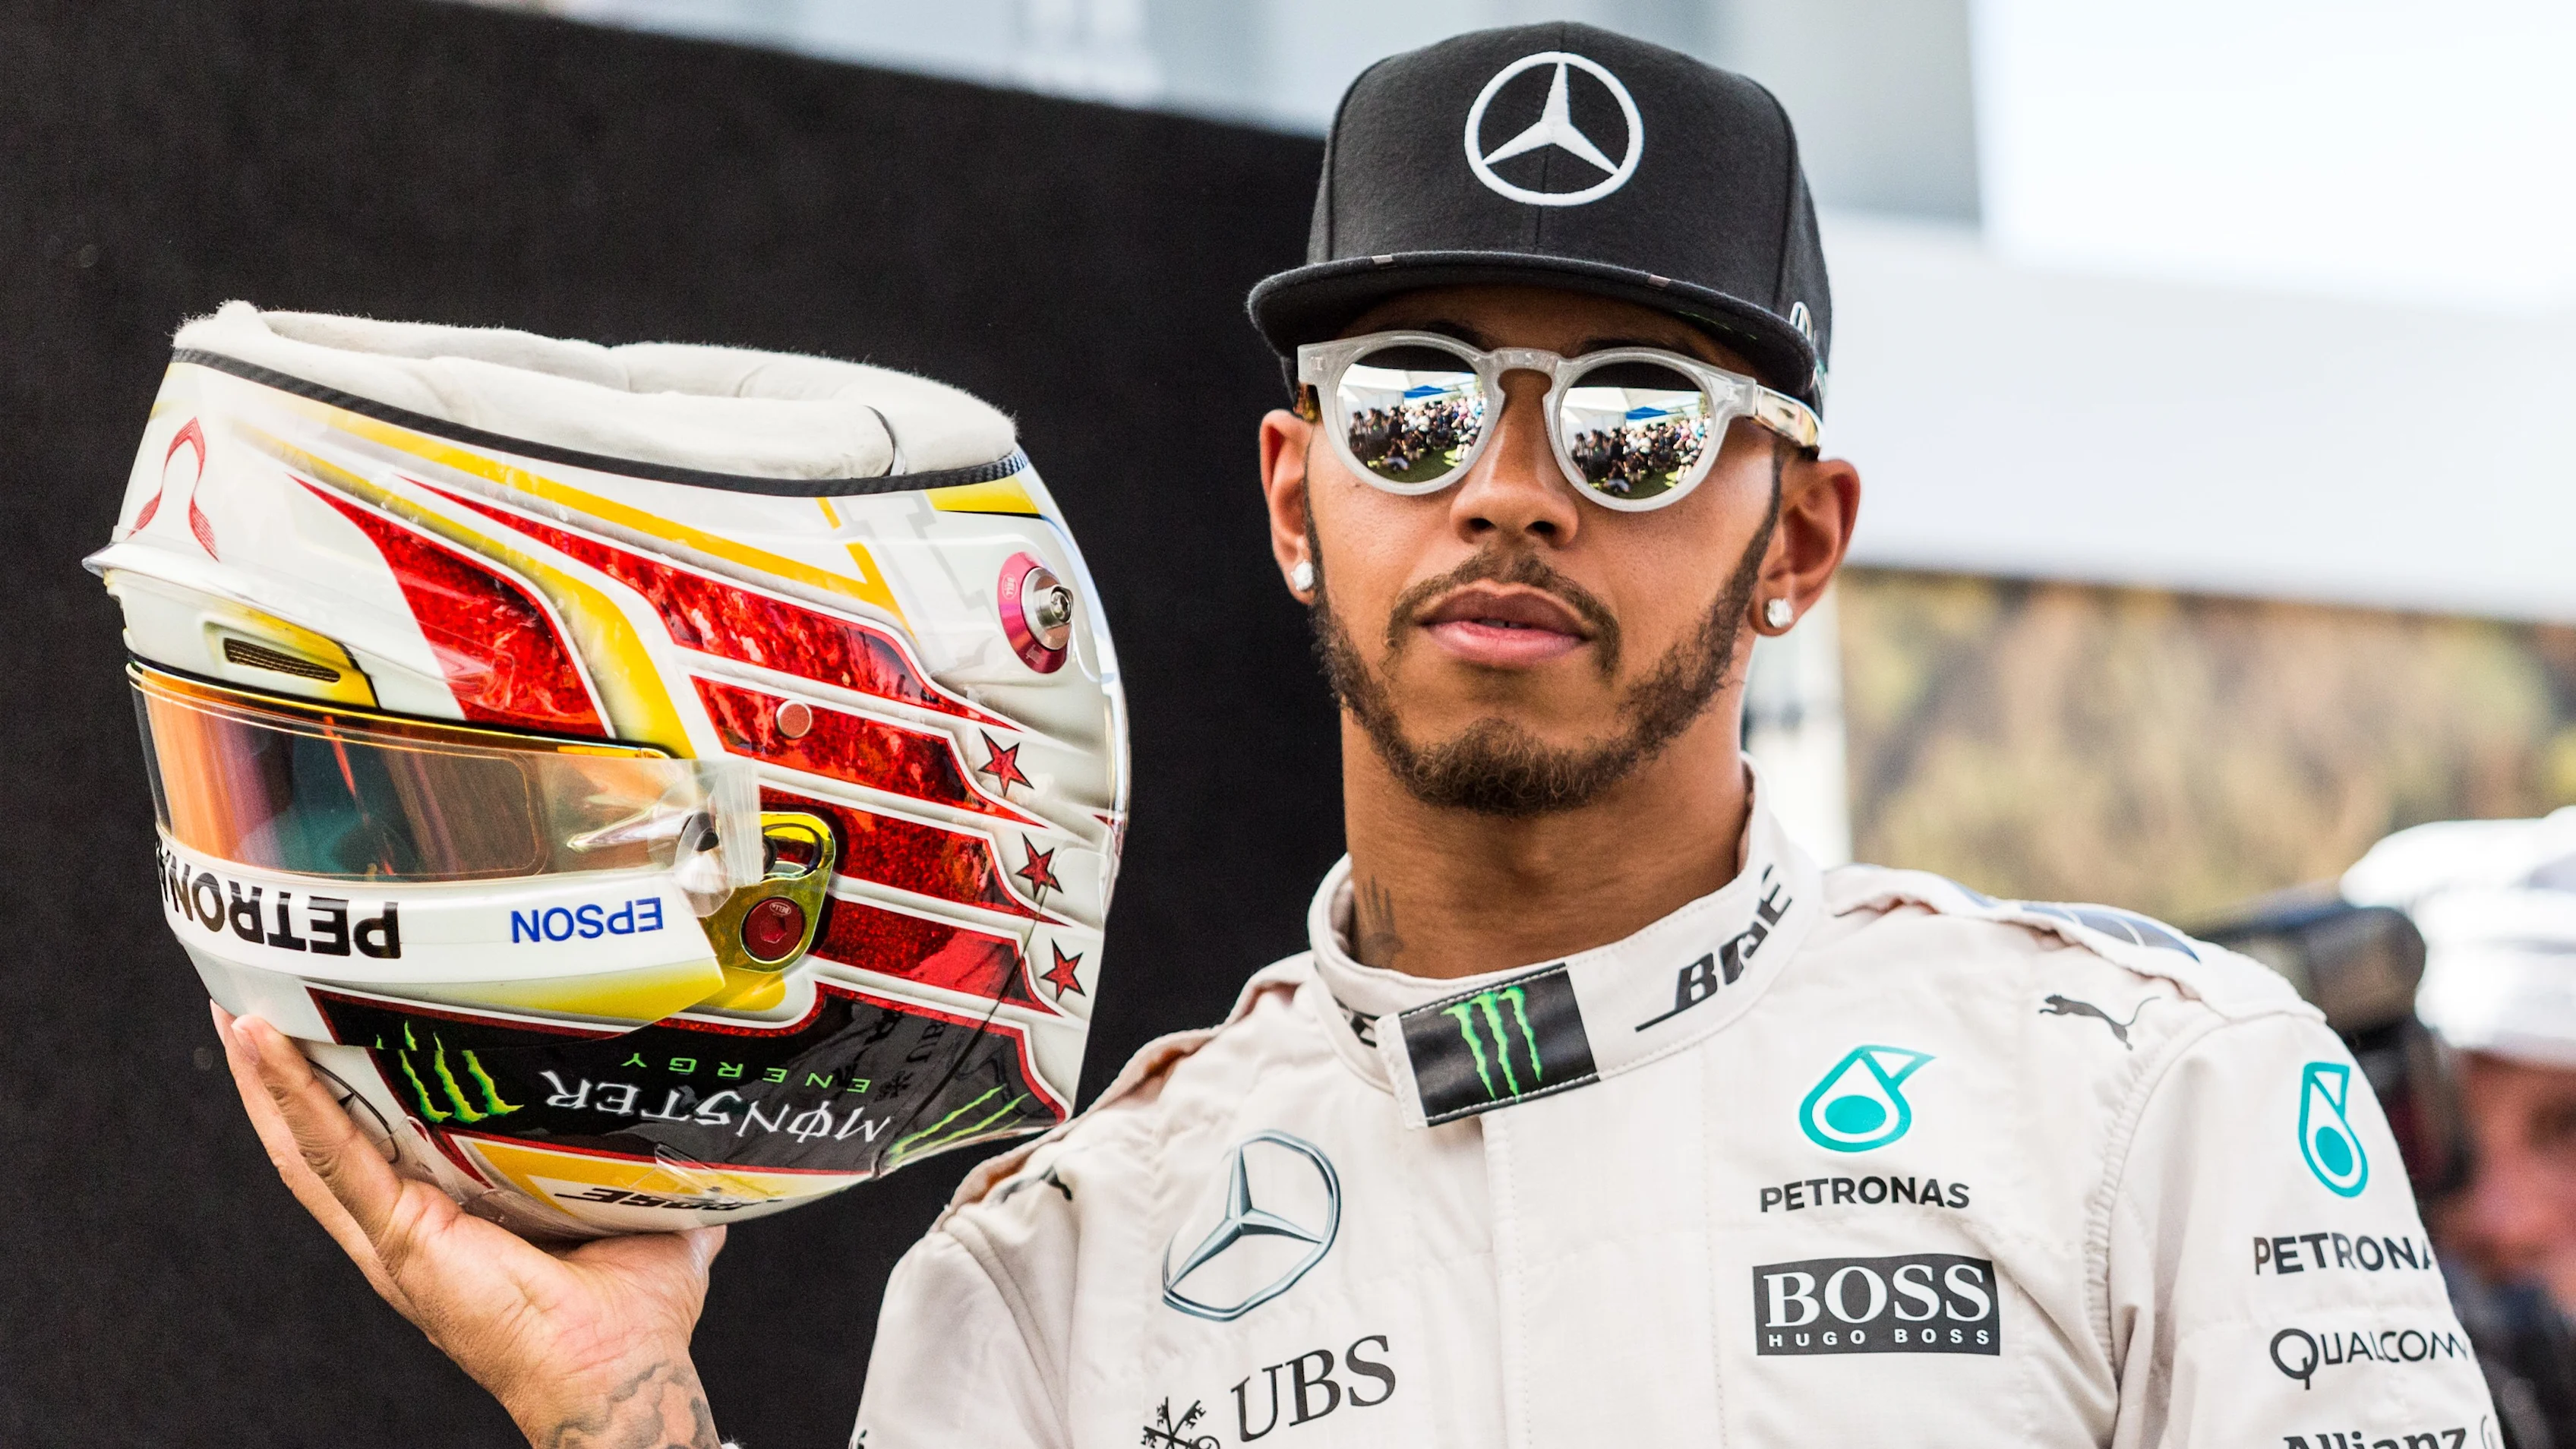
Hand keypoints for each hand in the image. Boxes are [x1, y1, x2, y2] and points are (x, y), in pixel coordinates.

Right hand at [214, 1003, 728, 1448]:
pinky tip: (262, 1048)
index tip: (345, 1027)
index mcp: (459, 1218)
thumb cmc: (631, 1318)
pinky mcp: (399, 1233)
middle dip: (291, 1075)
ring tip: (242, 1009)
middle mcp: (412, 1224)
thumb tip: (694, 1127)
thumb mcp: (644, 1213)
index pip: (395, 1141)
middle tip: (262, 1003)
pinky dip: (290, 1099)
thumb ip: (653, 1168)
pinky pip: (329, 1155)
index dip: (362, 1090)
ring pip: (312, 1140)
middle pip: (331, 1136)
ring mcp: (396, 1231)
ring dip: (272, 1077)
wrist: (619, 1369)